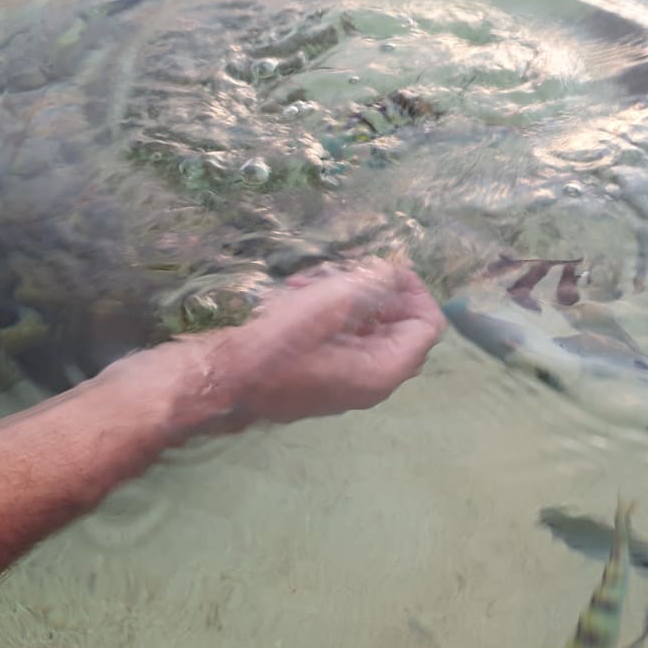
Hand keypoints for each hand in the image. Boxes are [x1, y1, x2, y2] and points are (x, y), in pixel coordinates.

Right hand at [206, 257, 446, 425]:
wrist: (220, 380)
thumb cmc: (276, 345)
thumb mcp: (329, 302)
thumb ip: (372, 283)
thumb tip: (394, 272)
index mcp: (384, 370)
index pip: (428, 327)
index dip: (415, 291)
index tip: (388, 266)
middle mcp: (372, 381)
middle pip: (398, 325)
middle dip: (375, 289)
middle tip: (344, 269)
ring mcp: (347, 379)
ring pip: (365, 326)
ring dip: (344, 294)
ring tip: (307, 278)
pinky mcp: (322, 374)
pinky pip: (340, 337)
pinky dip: (327, 311)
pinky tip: (295, 291)